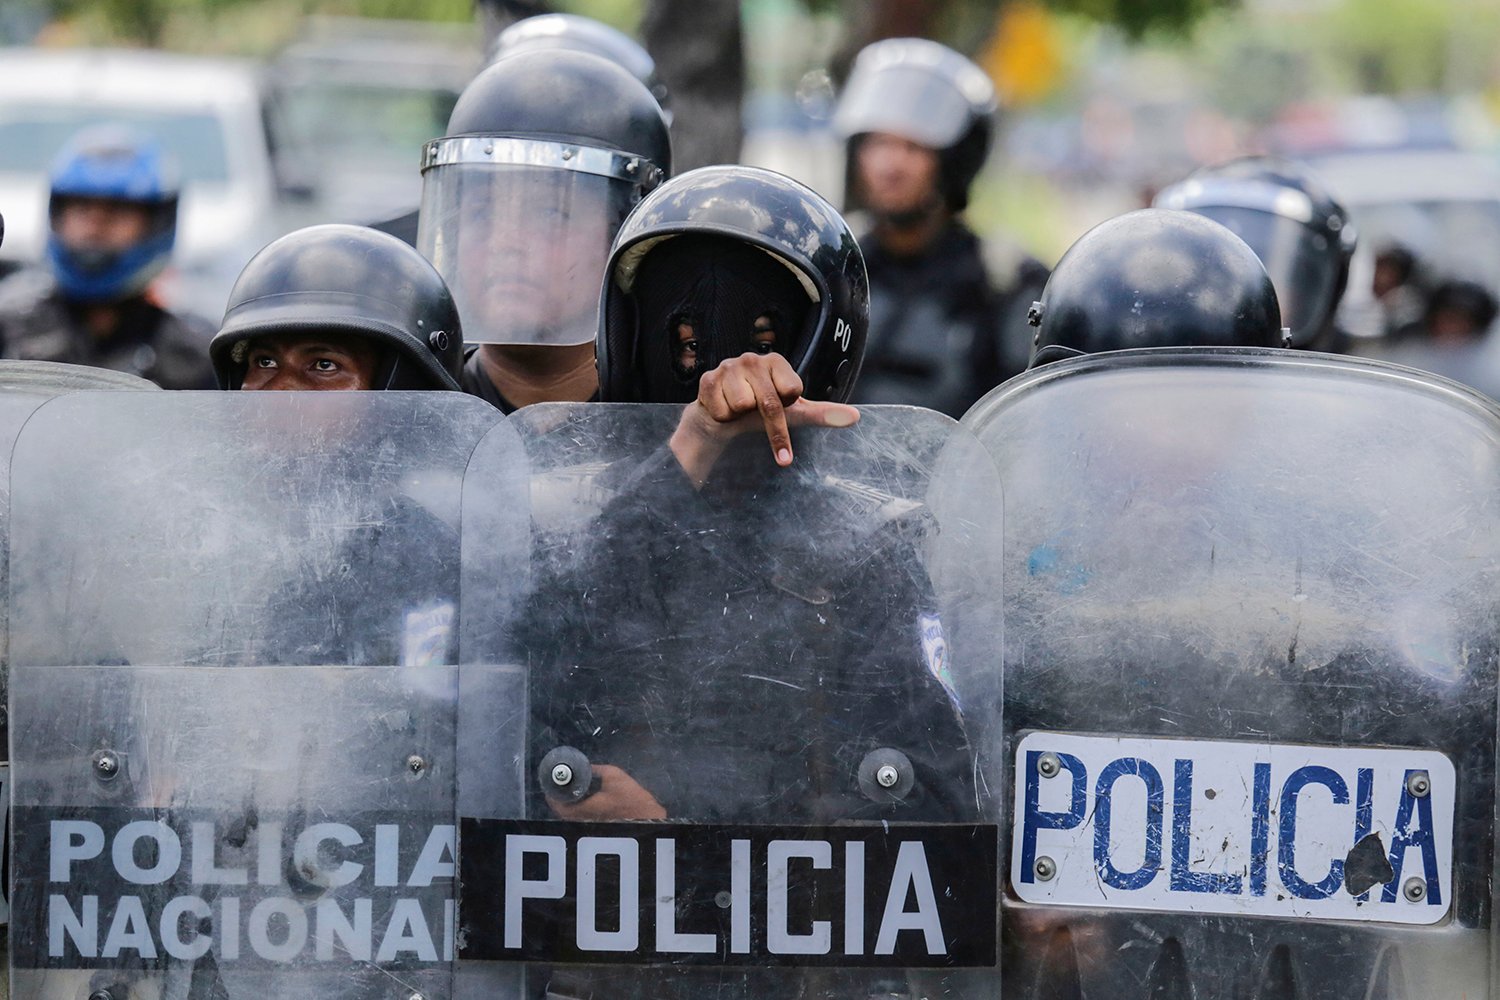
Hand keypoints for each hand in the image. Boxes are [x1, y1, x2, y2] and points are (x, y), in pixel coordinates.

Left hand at [547, 764, 666, 820]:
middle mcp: (582, 822)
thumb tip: (585, 767)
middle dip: (559, 800)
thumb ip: (597, 770)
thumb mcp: (614, 776)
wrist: (648, 819)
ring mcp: (589, 829)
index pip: (558, 805)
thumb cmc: (631, 799)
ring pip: (571, 818)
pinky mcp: (596, 830)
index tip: (551, 785)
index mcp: (583, 809)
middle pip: (562, 813)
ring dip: (568, 807)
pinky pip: (580, 820)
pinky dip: (578, 812)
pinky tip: (584, 802)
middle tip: (560, 787)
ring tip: (570, 793)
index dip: (552, 795)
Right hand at [669, 352, 858, 485]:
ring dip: (741, 416)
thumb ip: (824, 414)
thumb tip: (856, 418)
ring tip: (737, 409)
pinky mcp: (707, 380)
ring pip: (743, 406)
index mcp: (776, 361)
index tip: (779, 404)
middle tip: (758, 421)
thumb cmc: (761, 412)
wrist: (721, 418)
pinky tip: (722, 408)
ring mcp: (727, 367)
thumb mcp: (795, 413)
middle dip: (768, 425)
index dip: (786, 407)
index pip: (791, 393)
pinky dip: (724, 417)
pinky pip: (722, 411)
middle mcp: (751, 358)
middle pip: (768, 403)